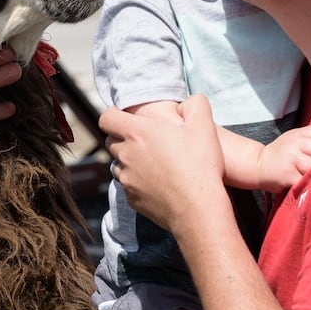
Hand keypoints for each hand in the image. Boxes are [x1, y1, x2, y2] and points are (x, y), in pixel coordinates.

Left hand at [101, 94, 226, 233]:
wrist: (198, 208)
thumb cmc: (200, 165)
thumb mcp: (204, 125)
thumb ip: (195, 104)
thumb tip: (191, 100)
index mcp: (137, 133)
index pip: (106, 118)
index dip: (114, 115)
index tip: (126, 117)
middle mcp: (126, 155)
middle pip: (111, 141)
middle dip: (123, 138)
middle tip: (146, 140)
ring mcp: (126, 179)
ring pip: (118, 164)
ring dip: (129, 161)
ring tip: (154, 163)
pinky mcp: (131, 198)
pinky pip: (127, 185)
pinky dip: (137, 182)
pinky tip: (158, 183)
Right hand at [255, 125, 310, 191]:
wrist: (259, 165)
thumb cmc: (282, 153)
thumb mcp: (293, 138)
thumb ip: (310, 136)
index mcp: (297, 135)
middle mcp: (293, 145)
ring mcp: (291, 160)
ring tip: (306, 174)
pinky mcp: (288, 176)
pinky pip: (306, 181)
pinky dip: (307, 185)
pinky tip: (302, 182)